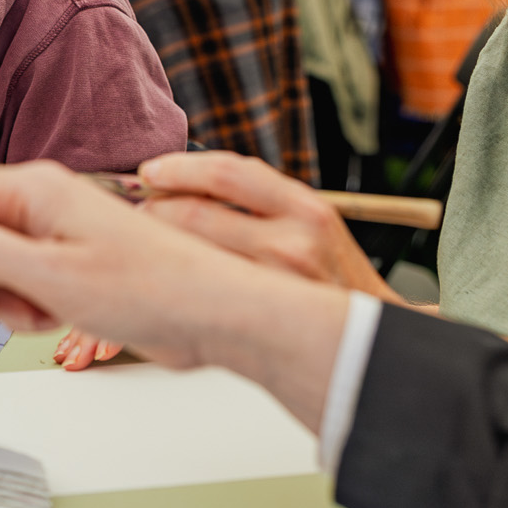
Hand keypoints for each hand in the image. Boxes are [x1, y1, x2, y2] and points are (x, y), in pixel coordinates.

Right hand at [0, 161, 229, 364]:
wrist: (211, 313)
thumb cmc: (147, 286)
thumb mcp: (48, 276)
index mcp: (34, 189)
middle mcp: (41, 204)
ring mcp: (56, 234)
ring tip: (35, 315)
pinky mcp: (70, 264)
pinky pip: (22, 282)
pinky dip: (26, 306)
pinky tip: (53, 319)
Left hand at [136, 152, 396, 299]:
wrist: (368, 340)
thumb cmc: (328, 274)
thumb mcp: (308, 222)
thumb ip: (257, 199)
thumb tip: (184, 177)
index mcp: (305, 208)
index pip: (225, 172)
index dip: (177, 168)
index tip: (149, 172)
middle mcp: (293, 242)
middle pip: (195, 213)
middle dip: (154, 208)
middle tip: (139, 210)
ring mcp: (275, 284)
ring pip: (188, 252)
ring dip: (155, 241)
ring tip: (145, 239)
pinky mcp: (259, 321)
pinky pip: (197, 289)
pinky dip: (170, 276)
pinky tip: (161, 273)